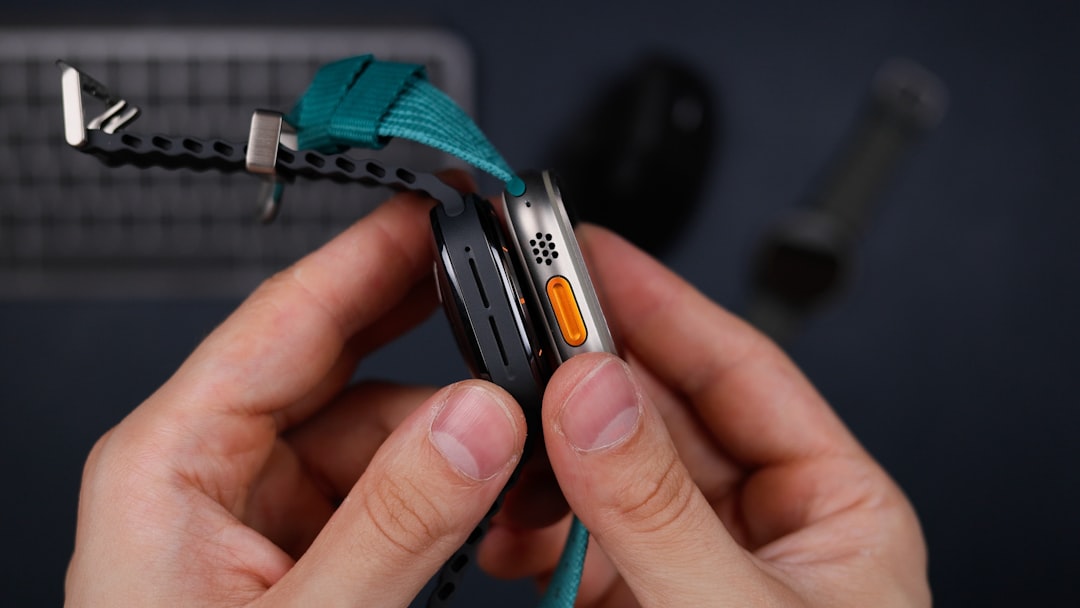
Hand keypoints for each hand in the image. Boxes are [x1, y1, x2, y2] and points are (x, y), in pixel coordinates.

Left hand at [66, 175, 530, 606]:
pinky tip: (496, 499)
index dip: (369, 259)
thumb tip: (481, 422)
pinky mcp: (302, 554)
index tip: (438, 213)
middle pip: (339, 368)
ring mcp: (261, 517)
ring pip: (379, 434)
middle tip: (509, 306)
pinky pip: (387, 490)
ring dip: (458, 434)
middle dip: (432, 343)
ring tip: (527, 440)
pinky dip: (450, 491)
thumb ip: (397, 523)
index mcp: (171, 465)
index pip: (283, 321)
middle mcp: (212, 477)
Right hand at [479, 226, 929, 606]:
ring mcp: (698, 568)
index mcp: (834, 510)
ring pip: (611, 478)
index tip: (589, 254)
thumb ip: (661, 508)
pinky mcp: (645, 605)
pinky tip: (513, 529)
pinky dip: (537, 533)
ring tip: (506, 445)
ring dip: (550, 461)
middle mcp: (765, 531)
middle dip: (585, 382)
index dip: (660, 302)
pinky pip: (583, 544)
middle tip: (522, 333)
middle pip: (661, 416)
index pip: (741, 368)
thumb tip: (594, 396)